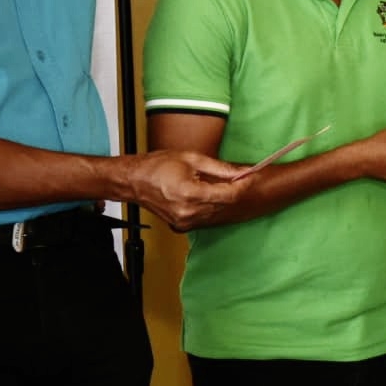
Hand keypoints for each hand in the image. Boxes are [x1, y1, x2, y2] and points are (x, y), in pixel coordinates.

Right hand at [128, 149, 248, 231]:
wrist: (133, 181)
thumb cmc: (157, 166)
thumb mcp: (191, 159)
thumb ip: (219, 168)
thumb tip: (240, 172)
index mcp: (189, 194)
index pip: (227, 194)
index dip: (243, 185)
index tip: (252, 176)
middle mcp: (188, 213)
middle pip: (224, 206)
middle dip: (237, 192)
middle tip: (247, 178)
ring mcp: (184, 222)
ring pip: (217, 214)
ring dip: (227, 200)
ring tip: (234, 185)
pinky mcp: (182, 226)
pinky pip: (206, 218)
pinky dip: (215, 207)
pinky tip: (218, 196)